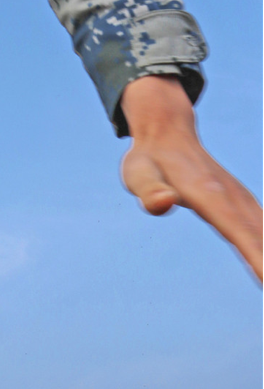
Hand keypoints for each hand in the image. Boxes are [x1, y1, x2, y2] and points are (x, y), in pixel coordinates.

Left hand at [121, 76, 262, 281]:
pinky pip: (263, 228)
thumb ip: (149, 191)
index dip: (257, 256)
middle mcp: (232, 197)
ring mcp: (240, 199)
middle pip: (261, 236)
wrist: (166, 131)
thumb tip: (165, 202)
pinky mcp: (242, 203)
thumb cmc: (149, 159)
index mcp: (209, 194)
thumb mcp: (137, 174)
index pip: (238, 232)